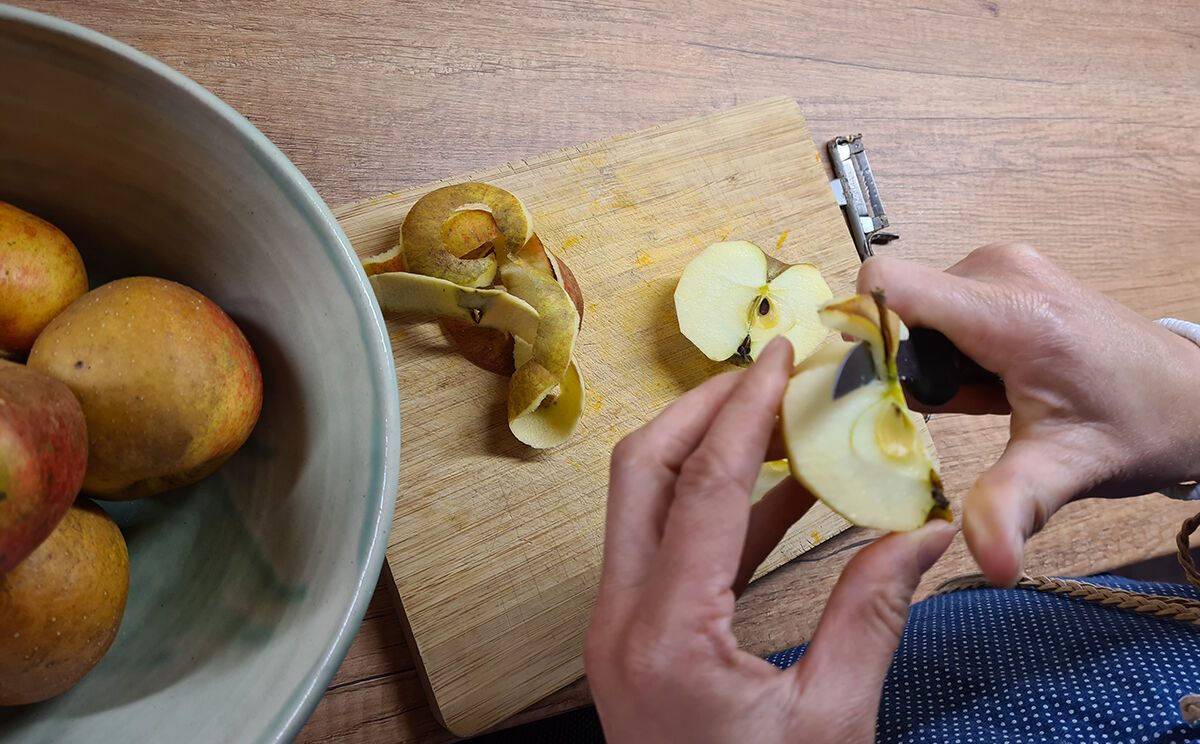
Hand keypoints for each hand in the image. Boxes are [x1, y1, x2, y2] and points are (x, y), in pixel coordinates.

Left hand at [586, 338, 957, 743]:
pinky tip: (783, 494)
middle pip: (641, 473)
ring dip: (708, 454)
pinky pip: (669, 550)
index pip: (699, 486)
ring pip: (646, 505)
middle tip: (767, 375)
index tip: (780, 356)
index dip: (744, 410)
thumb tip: (924, 531)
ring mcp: (617, 628)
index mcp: (665, 634)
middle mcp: (621, 619)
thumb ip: (873, 614)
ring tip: (781, 419)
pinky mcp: (634, 639)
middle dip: (702, 411)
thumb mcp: (834, 722)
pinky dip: (718, 512)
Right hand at [859, 243, 1199, 585]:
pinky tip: (988, 381)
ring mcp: (999, 267)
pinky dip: (945, 348)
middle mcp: (999, 271)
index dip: (858, 332)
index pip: (887, 283)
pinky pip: (937, 305)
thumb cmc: (1136, 427)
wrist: (1191, 396)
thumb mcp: (1071, 470)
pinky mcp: (999, 273)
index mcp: (1013, 313)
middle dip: (901, 364)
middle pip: (895, 307)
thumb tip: (991, 565)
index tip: (866, 388)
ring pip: (912, 308)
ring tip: (980, 398)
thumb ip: (1014, 506)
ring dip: (926, 360)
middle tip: (950, 412)